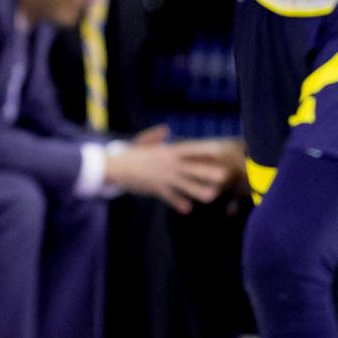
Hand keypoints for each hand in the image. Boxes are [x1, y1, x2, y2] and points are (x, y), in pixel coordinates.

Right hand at [107, 139, 231, 211]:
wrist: (114, 166)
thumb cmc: (130, 154)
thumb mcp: (143, 142)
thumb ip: (156, 136)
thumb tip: (165, 129)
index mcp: (167, 151)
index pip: (190, 150)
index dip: (204, 150)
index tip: (219, 151)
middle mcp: (168, 164)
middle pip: (192, 168)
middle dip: (208, 172)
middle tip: (224, 175)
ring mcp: (163, 177)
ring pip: (185, 185)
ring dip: (198, 191)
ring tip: (211, 196)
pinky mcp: (156, 189)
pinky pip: (170, 197)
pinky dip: (178, 202)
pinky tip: (187, 209)